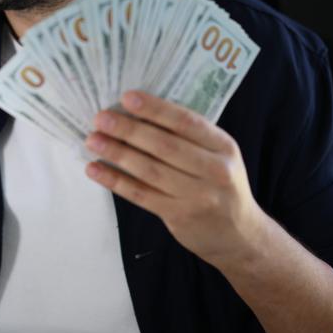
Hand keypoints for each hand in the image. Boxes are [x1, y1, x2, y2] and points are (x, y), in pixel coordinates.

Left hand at [84, 91, 262, 268]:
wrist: (238, 235)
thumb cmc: (220, 185)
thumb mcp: (218, 156)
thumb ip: (189, 138)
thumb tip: (139, 113)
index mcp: (224, 147)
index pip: (187, 123)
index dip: (156, 109)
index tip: (127, 97)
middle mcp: (215, 171)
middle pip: (165, 146)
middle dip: (129, 130)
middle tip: (101, 118)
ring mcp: (198, 196)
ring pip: (150, 171)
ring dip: (117, 153)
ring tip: (93, 140)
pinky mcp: (179, 216)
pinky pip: (141, 195)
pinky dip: (115, 181)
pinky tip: (95, 170)